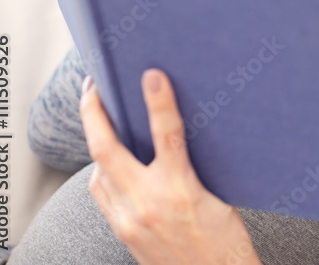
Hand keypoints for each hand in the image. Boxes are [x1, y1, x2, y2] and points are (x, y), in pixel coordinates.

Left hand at [80, 70, 260, 264]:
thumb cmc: (225, 241)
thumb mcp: (221, 195)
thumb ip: (196, 166)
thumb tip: (182, 134)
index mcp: (181, 191)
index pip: (166, 135)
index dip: (160, 102)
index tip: (153, 76)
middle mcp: (148, 204)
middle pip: (107, 151)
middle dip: (93, 114)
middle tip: (93, 88)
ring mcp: (129, 221)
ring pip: (97, 173)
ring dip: (96, 143)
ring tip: (101, 121)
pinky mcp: (123, 232)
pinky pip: (102, 195)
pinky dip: (103, 174)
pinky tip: (112, 165)